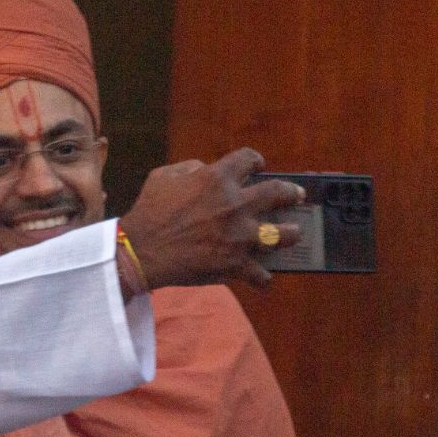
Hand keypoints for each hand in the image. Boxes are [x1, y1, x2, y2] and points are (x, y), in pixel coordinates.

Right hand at [120, 149, 302, 291]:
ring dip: (290, 233)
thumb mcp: (164, 176)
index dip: (256, 161)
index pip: (248, 159)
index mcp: (217, 178)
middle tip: (296, 196)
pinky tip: (263, 277)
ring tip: (293, 233)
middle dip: (291, 193)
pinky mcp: (235, 264)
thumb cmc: (149, 211)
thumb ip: (190, 168)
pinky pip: (261, 274)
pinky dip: (262, 277)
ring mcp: (239, 236)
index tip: (258, 166)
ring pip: (283, 234)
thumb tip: (206, 169)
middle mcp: (235, 204)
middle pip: (278, 192)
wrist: (140, 251)